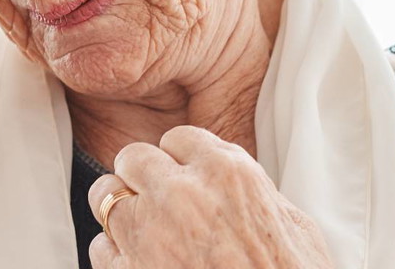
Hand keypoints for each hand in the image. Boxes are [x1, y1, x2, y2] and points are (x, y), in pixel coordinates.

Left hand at [86, 126, 332, 267]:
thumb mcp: (293, 225)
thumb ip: (258, 194)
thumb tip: (244, 190)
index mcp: (226, 173)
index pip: (179, 138)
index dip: (181, 158)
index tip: (185, 173)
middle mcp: (182, 194)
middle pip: (133, 157)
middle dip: (142, 174)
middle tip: (157, 195)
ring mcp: (150, 234)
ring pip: (105, 194)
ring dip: (121, 208)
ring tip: (142, 227)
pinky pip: (100, 247)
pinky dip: (114, 252)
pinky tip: (136, 261)